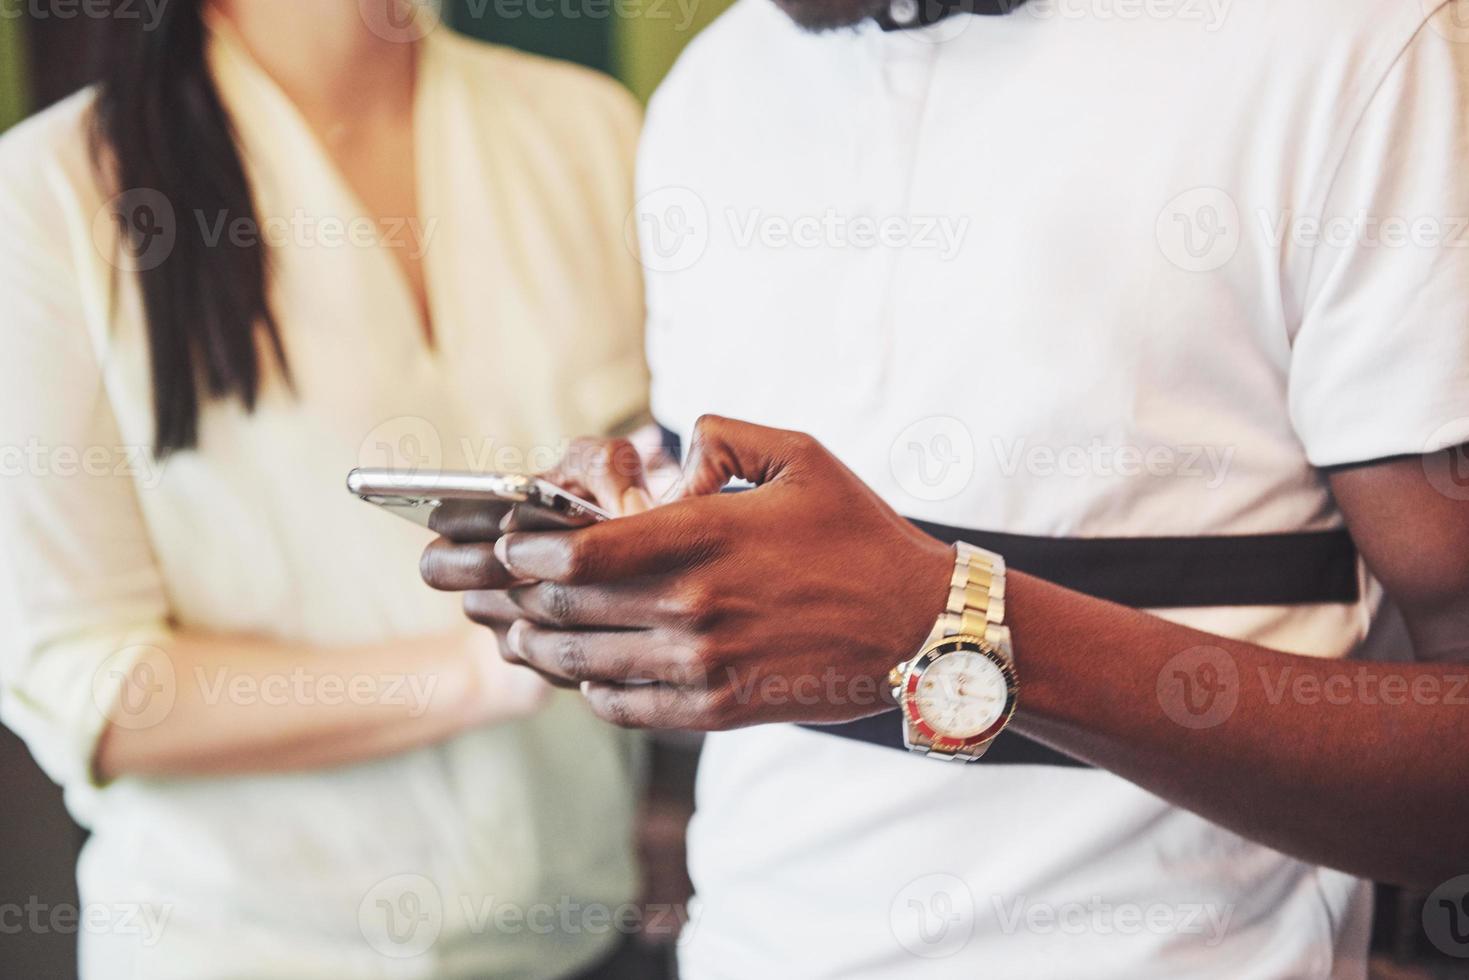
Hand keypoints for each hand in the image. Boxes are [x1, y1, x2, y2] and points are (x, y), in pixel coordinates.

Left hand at [421, 417, 953, 729]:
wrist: (920, 629)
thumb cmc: (860, 535)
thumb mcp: (801, 456)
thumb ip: (725, 437)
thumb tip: (674, 456)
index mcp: (704, 535)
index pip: (578, 548)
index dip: (526, 547)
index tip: (508, 541)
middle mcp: (692, 605)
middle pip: (565, 605)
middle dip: (516, 594)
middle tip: (490, 586)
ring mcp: (702, 665)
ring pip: (584, 661)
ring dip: (541, 645)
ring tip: (519, 631)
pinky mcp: (716, 711)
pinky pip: (623, 707)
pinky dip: (592, 688)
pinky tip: (586, 671)